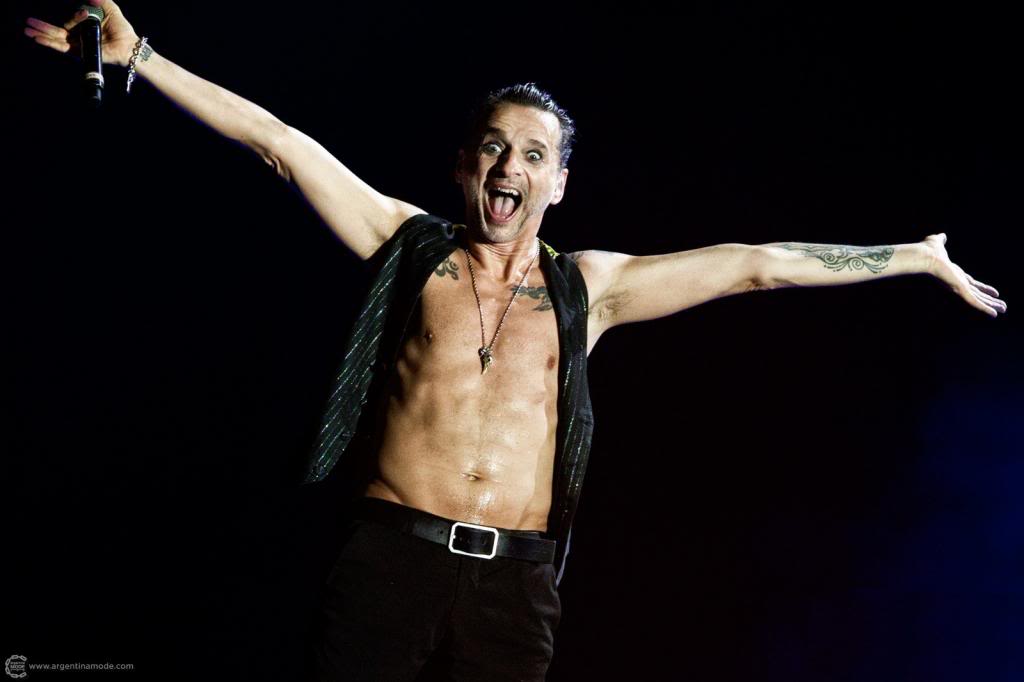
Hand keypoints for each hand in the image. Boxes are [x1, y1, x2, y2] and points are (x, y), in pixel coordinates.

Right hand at [24, 0, 139, 68]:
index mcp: (84, 26)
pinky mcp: (79, 52)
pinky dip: (49, 43)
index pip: (71, 20)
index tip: (85, 14)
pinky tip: (37, 39)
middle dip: (42, 26)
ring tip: (27, 30)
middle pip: (56, 30)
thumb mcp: (110, 8)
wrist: (128, 45)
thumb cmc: (121, 28)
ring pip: (55, 38)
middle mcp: (79, 35)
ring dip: (40, 33)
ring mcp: (78, 44)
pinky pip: (61, 47)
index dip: (75, 16)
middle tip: (28, 22)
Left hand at [922, 233, 1006, 317]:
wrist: (923, 256)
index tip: (992, 291)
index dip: (982, 287)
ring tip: (1003, 309)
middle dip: (989, 299)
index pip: (971, 282)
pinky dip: (984, 308)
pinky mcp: (959, 290)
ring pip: (978, 299)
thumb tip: (942, 236)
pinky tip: (994, 314)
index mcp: (954, 273)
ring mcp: (958, 287)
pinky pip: (974, 302)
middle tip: (1001, 305)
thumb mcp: (937, 244)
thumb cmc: (927, 251)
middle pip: (977, 293)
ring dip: (991, 305)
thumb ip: (940, 240)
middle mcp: (957, 282)